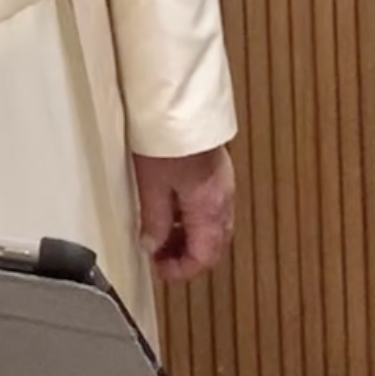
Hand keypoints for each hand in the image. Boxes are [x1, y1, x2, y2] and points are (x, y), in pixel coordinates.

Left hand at [133, 146, 236, 280]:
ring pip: (211, 227)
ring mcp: (222, 187)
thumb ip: (154, 220)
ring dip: (187, 237)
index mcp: (210, 210)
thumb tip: (152, 247)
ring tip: (157, 234)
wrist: (180, 105)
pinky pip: (208, 208)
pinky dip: (190, 218)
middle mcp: (223, 201)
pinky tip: (168, 211)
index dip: (181, 270)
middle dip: (184, 255)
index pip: (204, 257)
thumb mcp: (151, 185)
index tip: (157, 270)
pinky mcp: (216, 173)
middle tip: (155, 255)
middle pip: (212, 244)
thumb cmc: (165, 142)